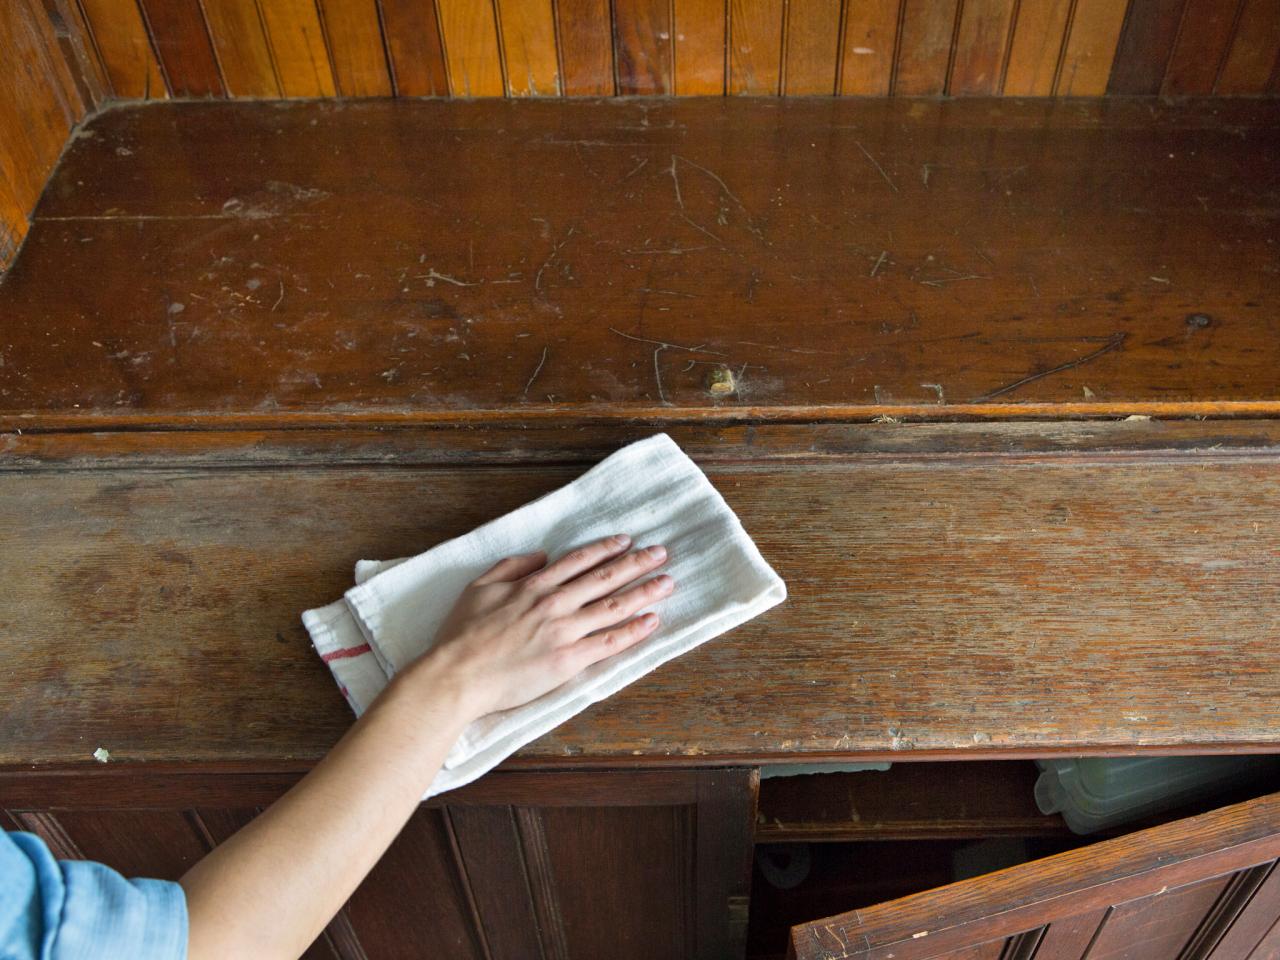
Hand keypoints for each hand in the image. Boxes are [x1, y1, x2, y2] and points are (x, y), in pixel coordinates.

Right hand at [401, 533, 674, 720]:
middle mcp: (554, 603)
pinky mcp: (568, 660)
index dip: (605, 549)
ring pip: (613, 606)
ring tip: (667, 583)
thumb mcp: (479, 587)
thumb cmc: (461, 634)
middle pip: (604, 578)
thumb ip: (511, 566)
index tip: (626, 541)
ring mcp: (564, 631)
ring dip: (643, 592)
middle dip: (636, 564)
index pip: (579, 561)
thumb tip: (541, 555)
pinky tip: (652, 620)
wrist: (457, 675)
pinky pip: (608, 642)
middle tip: (661, 554)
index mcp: (533, 585)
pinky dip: (633, 630)